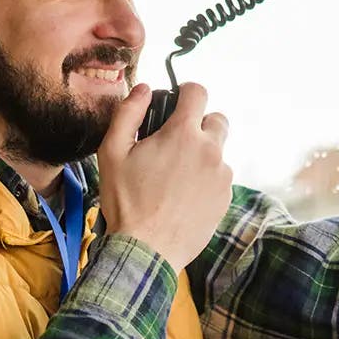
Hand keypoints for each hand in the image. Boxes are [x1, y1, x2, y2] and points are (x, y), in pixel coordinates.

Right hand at [96, 82, 232, 269]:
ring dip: (202, 155)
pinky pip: (220, 178)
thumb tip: (144, 89)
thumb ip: (128, 113)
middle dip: (199, 124)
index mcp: (183, 134)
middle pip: (217, 119)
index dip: (186, 92)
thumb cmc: (126, 202)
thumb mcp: (112, 152)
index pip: (198, 92)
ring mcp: (221, 176)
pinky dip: (206, 180)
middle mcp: (210, 150)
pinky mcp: (225, 198)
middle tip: (175, 143)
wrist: (146, 250)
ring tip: (175, 176)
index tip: (176, 103)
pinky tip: (183, 196)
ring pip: (218, 151)